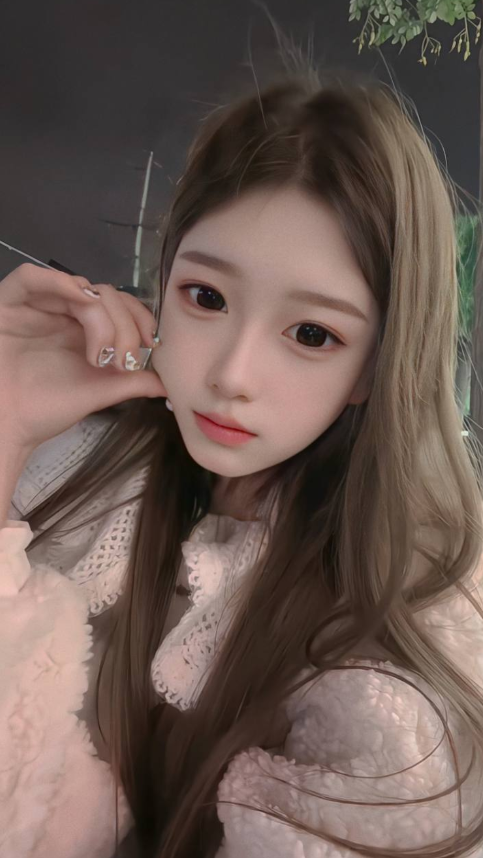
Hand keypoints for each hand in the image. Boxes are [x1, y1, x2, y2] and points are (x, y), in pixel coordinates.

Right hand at [0, 263, 167, 453]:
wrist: (8, 427)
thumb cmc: (46, 410)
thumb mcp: (98, 392)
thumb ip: (132, 382)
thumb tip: (168, 383)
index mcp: (84, 330)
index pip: (119, 306)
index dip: (140, 318)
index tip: (151, 343)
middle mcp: (63, 314)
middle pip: (104, 295)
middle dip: (123, 326)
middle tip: (122, 360)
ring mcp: (36, 307)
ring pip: (78, 287)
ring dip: (99, 315)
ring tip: (102, 350)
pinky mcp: (9, 305)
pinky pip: (29, 278)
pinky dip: (57, 280)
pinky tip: (79, 297)